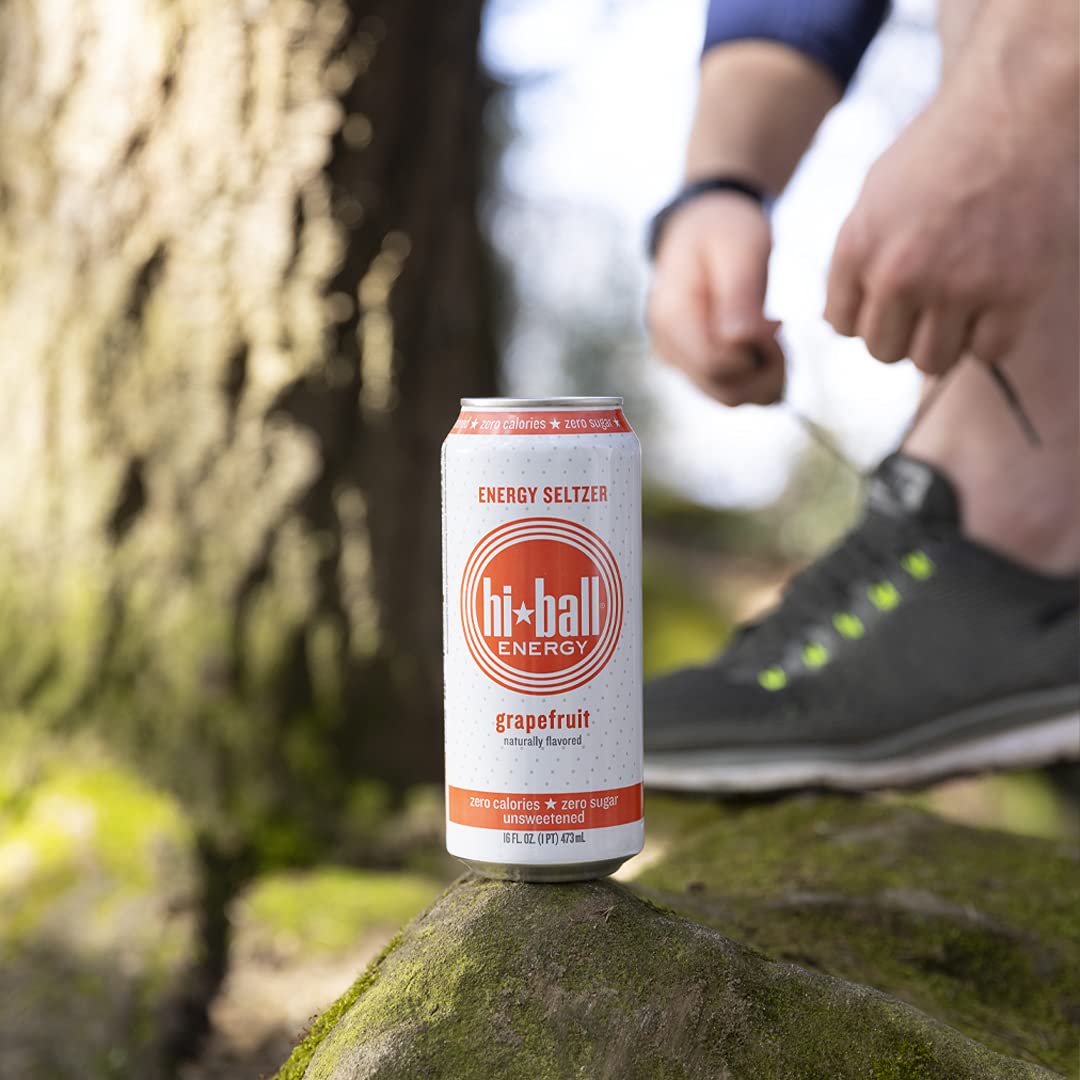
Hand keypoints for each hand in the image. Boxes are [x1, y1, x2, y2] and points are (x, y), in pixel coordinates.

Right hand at [647, 193, 783, 405]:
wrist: (704, 224)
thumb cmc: (725, 231)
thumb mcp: (740, 249)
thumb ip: (740, 296)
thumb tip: (742, 343)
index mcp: (671, 318)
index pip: (717, 367)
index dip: (758, 356)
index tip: (778, 322)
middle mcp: (668, 347)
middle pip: (726, 391)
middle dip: (767, 370)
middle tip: (781, 327)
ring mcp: (679, 359)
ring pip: (730, 397)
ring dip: (766, 374)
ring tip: (775, 333)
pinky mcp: (694, 364)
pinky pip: (731, 388)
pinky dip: (757, 374)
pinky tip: (764, 342)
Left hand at [825, 54, 1077, 374]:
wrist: (1016, 107)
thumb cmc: (942, 151)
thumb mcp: (874, 196)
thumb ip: (853, 260)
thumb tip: (836, 324)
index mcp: (858, 248)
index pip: (843, 325)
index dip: (867, 314)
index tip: (892, 293)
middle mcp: (900, 274)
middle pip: (883, 352)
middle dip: (902, 334)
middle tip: (928, 304)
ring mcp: (958, 286)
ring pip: (932, 361)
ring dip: (944, 342)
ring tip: (960, 306)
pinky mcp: (1014, 291)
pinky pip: (988, 352)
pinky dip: (990, 337)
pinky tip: (994, 304)